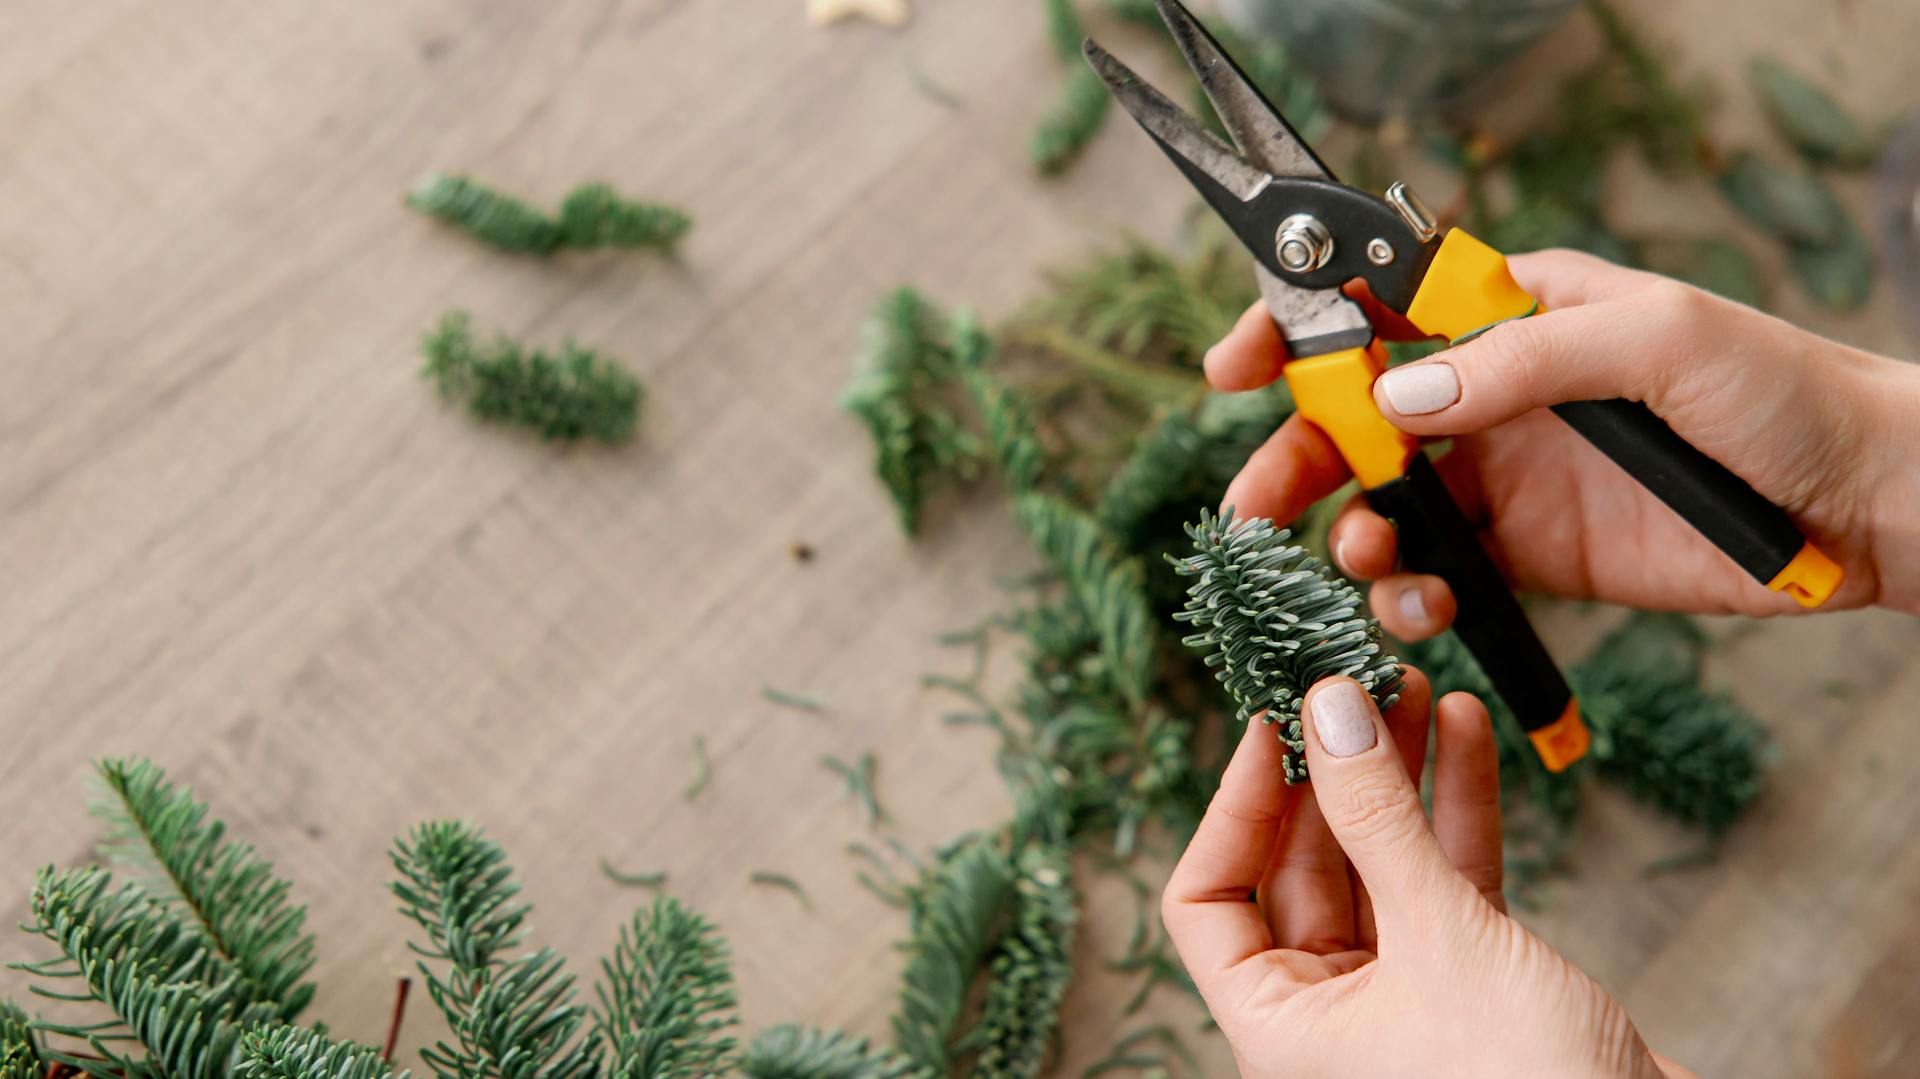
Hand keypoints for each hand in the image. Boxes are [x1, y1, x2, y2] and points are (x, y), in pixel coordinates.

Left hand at [1164, 670, 1697, 1077]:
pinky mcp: (1472, 983)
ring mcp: (1399, 997)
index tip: (1272, 722)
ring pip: (1378, 863)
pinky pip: (1445, 880)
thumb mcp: (1440, 941)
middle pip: (1299, 867)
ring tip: (1414, 687)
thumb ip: (1381, 821)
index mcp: (1277, 1028)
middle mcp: (1327, 1015)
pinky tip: (1464, 733)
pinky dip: (1455, 810)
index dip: (1233, 805)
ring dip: (1396, 776)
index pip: (1207, 900)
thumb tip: (1329, 708)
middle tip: (1354, 682)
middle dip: (1332, 771)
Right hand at [1205, 249, 1919, 639]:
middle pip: (1356, 420)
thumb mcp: (1655, 340)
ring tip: (1369, 558)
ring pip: (1383, 505)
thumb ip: (1521, 359)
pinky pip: (1438, 576)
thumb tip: (1399, 393)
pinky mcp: (1531, 558)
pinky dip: (1409, 597)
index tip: (1234, 368)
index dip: (1296, 333)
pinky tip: (1423, 607)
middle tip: (1261, 505)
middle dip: (1296, 459)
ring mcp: (1507, 477)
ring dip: (1352, 535)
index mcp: (1516, 312)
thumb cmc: (1780, 390)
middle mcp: (1495, 392)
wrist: (1862, 504)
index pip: (1379, 307)